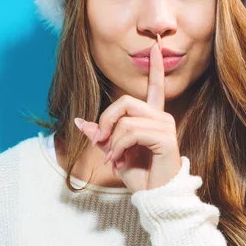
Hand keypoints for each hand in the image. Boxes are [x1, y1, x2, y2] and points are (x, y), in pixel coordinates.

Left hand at [74, 33, 181, 192]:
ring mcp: (165, 126)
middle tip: (101, 141)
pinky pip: (131, 132)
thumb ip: (101, 136)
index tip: (156, 48)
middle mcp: (161, 117)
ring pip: (126, 120)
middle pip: (125, 101)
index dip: (155, 68)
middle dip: (106, 120)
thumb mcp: (113, 153)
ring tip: (112, 159)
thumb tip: (80, 122)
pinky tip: (119, 161)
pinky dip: (118, 148)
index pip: (154, 87)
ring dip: (112, 142)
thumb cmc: (140, 176)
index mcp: (152, 117)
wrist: (155, 197)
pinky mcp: (166, 137)